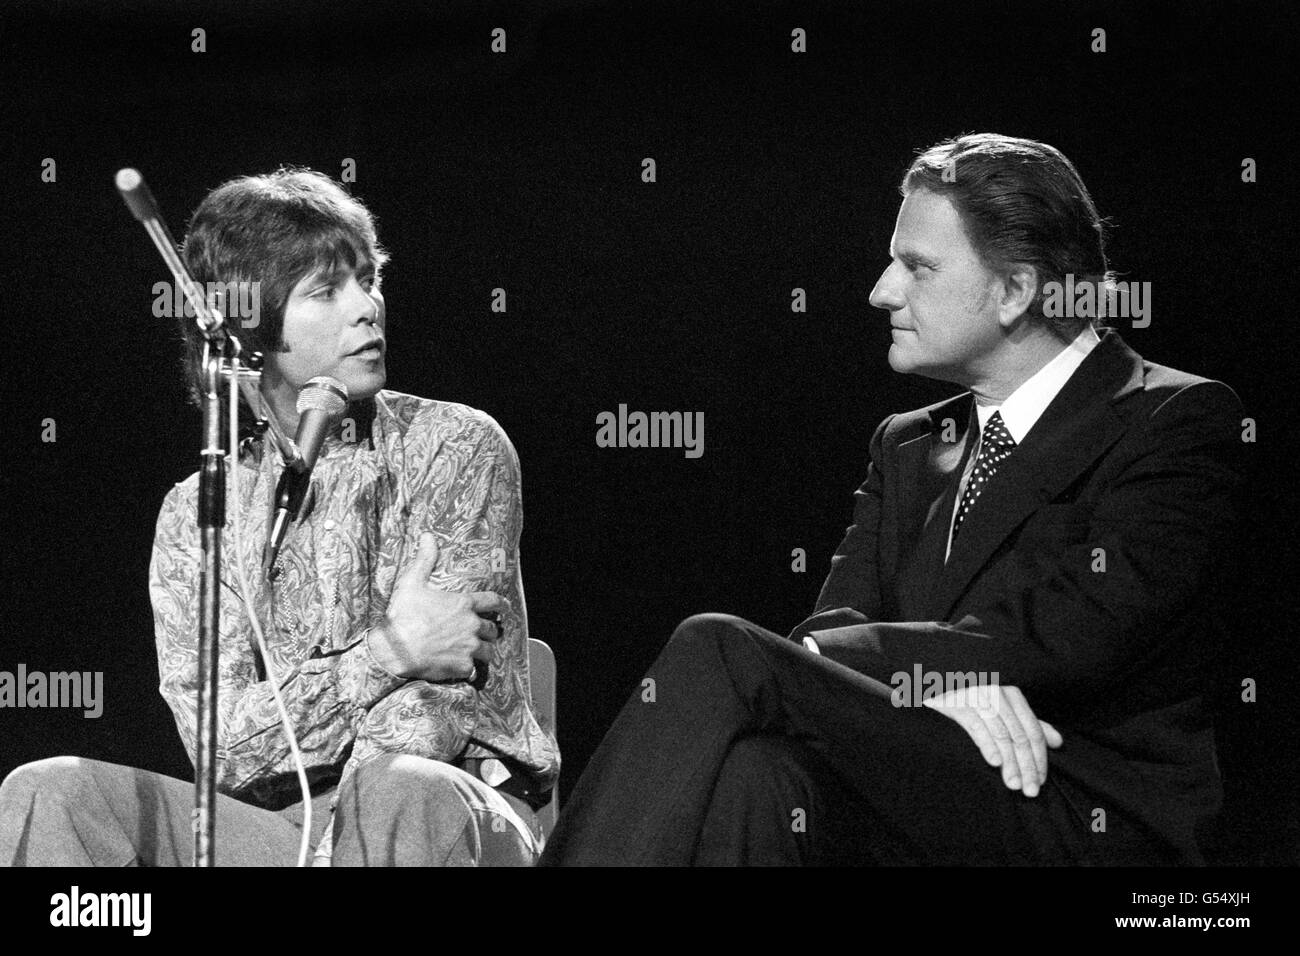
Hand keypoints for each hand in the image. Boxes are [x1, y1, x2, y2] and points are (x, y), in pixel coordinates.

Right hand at [368, 533, 506, 682]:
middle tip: (484, 634)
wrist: (394, 649)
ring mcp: (469, 647)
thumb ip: (425, 559)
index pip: (493, 601)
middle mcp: (472, 625)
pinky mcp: (463, 667)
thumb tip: (427, 536)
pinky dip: (469, 669)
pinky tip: (461, 668)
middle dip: (490, 631)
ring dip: (484, 651)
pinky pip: (473, 669)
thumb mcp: (412, 582)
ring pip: (488, 651)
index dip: (502, 604)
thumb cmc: (403, 615)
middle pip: (493, 629)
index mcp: (463, 604)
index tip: (506, 608)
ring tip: (475, 653)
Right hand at [922, 683, 1062, 796]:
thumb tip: (1058, 742)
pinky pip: (977, 726)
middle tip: (1029, 790)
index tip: (1040, 781)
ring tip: (1013, 784)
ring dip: (1009, 762)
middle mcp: (998, 693)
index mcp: (1013, 696)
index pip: (1033, 731)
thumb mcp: (1004, 712)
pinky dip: (987, 745)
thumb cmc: (971, 703)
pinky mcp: (958, 703)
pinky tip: (994, 763)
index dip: (1040, 758)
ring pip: (1002, 735)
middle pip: (1020, 736)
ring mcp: (978, 697)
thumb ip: (1029, 725)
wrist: (936, 690)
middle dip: (1026, 766)